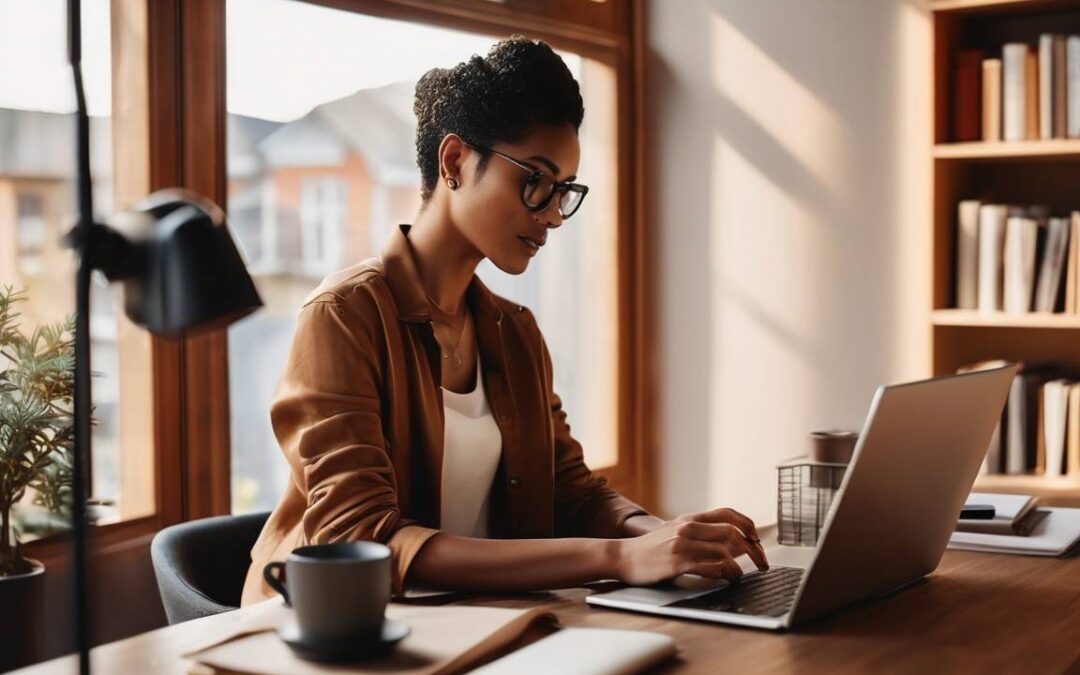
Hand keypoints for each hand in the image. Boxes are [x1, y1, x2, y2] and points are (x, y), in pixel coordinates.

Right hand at [614, 508, 767, 586]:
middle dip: (753, 549)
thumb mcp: (675, 532)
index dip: (748, 525)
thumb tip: (731, 542)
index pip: (728, 513)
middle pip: (732, 532)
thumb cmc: (651, 549)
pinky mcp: (677, 562)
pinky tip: (727, 579)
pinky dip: (725, 573)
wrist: (622, 556)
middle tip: (761, 563)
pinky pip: (710, 566)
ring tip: (740, 576)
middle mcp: (688, 527)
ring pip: (724, 550)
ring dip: (740, 566)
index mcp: (690, 518)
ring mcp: (682, 544)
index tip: (757, 540)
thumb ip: (699, 533)